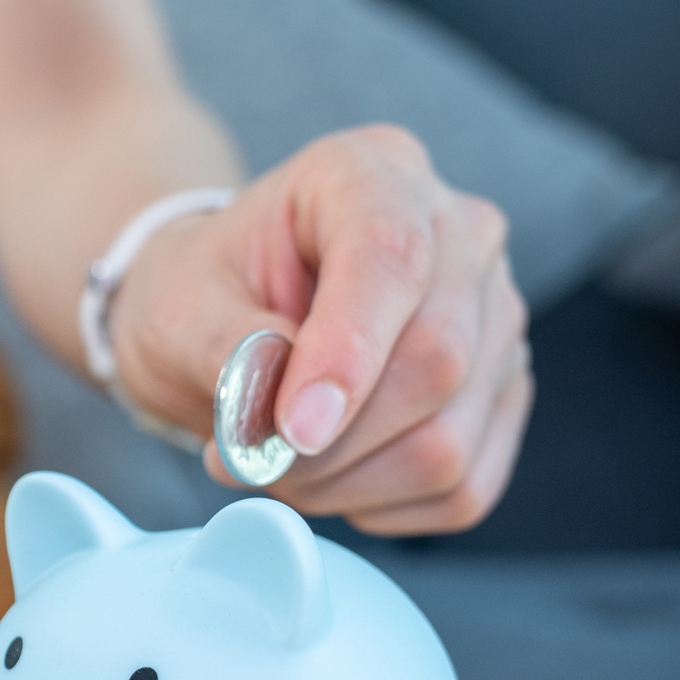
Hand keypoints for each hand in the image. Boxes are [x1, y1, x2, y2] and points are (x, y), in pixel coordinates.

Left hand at [107, 125, 533, 533]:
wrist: (223, 317)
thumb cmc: (201, 296)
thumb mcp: (177, 305)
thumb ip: (224, 346)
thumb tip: (278, 409)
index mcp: (372, 173)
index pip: (391, 258)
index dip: (345, 356)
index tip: (290, 432)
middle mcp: (460, 232)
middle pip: (436, 360)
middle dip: (327, 443)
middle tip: (247, 459)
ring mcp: (496, 314)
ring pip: (449, 439)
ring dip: (344, 483)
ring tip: (276, 465)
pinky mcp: (502, 392)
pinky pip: (464, 487)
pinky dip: (382, 506)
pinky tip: (329, 478)